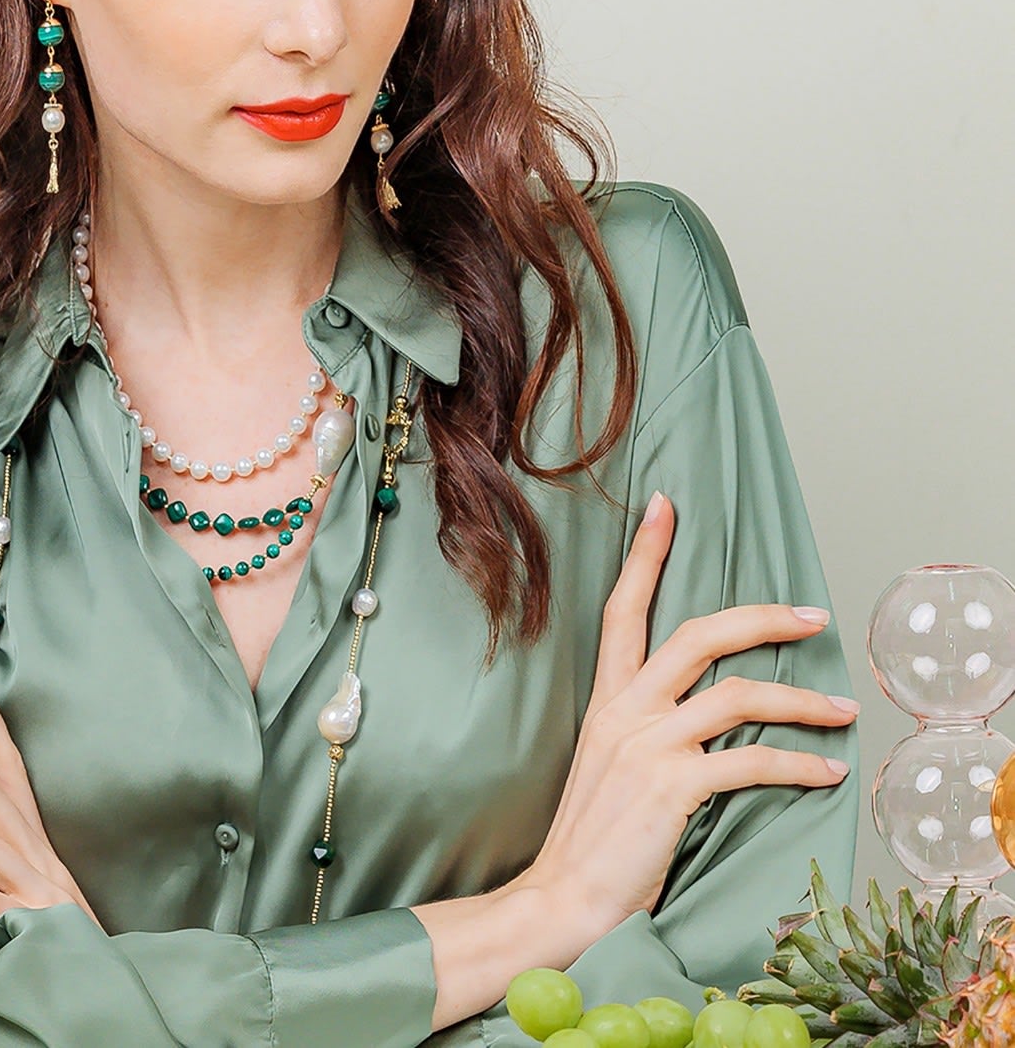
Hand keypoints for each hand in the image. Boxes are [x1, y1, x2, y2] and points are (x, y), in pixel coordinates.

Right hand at [522, 490, 856, 938]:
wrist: (563, 896)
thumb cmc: (594, 835)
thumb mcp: (610, 761)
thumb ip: (644, 723)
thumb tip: (703, 704)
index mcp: (607, 699)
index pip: (623, 608)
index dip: (646, 554)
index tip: (665, 506)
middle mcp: (624, 710)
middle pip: (697, 634)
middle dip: (762, 617)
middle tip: (811, 614)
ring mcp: (647, 745)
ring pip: (737, 695)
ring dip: (801, 698)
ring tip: (841, 709)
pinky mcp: (671, 786)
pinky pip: (750, 761)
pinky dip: (798, 764)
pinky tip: (827, 772)